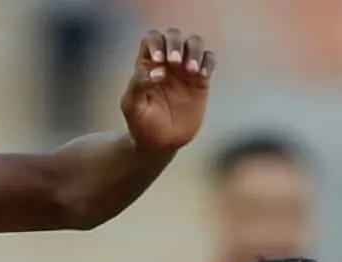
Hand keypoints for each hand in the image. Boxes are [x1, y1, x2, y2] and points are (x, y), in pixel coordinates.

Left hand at [120, 28, 214, 153]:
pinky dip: (208, 63)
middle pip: (173, 35)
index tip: (160, 60)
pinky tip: (202, 76)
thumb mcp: (132, 106)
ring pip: (194, 43)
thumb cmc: (141, 124)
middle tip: (175, 62)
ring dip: (194, 51)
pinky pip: (209, 60)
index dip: (157, 43)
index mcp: (147, 63)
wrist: (159, 144)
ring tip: (191, 71)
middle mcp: (167, 62)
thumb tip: (158, 71)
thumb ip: (138, 85)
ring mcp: (185, 70)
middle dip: (175, 43)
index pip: (152, 38)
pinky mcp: (201, 81)